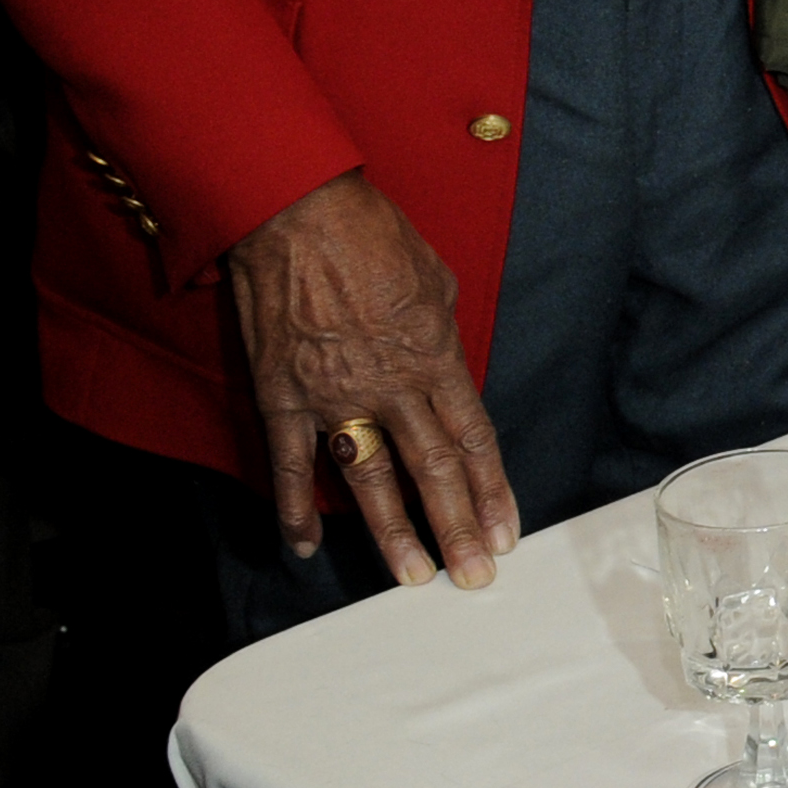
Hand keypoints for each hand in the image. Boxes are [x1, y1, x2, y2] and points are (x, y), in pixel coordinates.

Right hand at [227, 170, 517, 587]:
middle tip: (473, 574)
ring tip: (412, 576)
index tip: (506, 529)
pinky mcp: (282, 395)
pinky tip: (304, 546)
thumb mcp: (435, 280)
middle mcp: (391, 385)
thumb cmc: (372, 234)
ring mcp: (334, 395)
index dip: (492, 489)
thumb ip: (442, 336)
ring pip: (369, 479)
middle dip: (456, 526)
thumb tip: (446, 369)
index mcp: (435, 356)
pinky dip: (294, 508)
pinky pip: (290, 463)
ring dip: (392, 532)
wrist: (297, 211)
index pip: (474, 438)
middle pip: (433, 470)